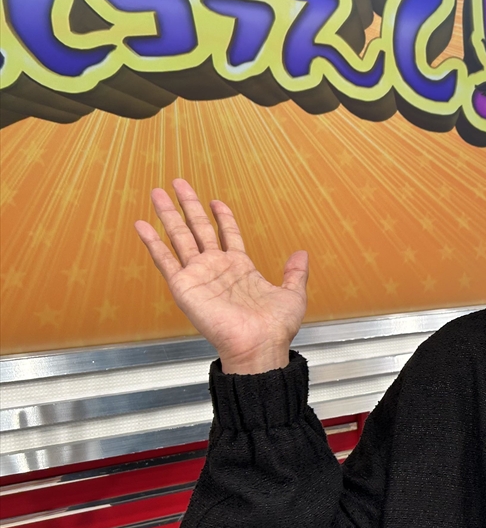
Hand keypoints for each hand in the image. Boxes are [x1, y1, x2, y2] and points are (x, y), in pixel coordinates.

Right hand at [134, 179, 307, 373]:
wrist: (259, 345)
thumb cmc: (275, 327)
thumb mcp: (293, 294)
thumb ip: (296, 273)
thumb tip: (302, 253)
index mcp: (240, 268)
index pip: (228, 234)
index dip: (222, 217)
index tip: (216, 201)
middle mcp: (216, 268)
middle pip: (199, 228)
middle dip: (189, 205)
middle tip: (179, 183)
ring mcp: (198, 275)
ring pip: (180, 237)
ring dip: (168, 214)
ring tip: (157, 192)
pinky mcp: (184, 286)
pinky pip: (165, 260)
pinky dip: (152, 242)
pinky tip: (142, 224)